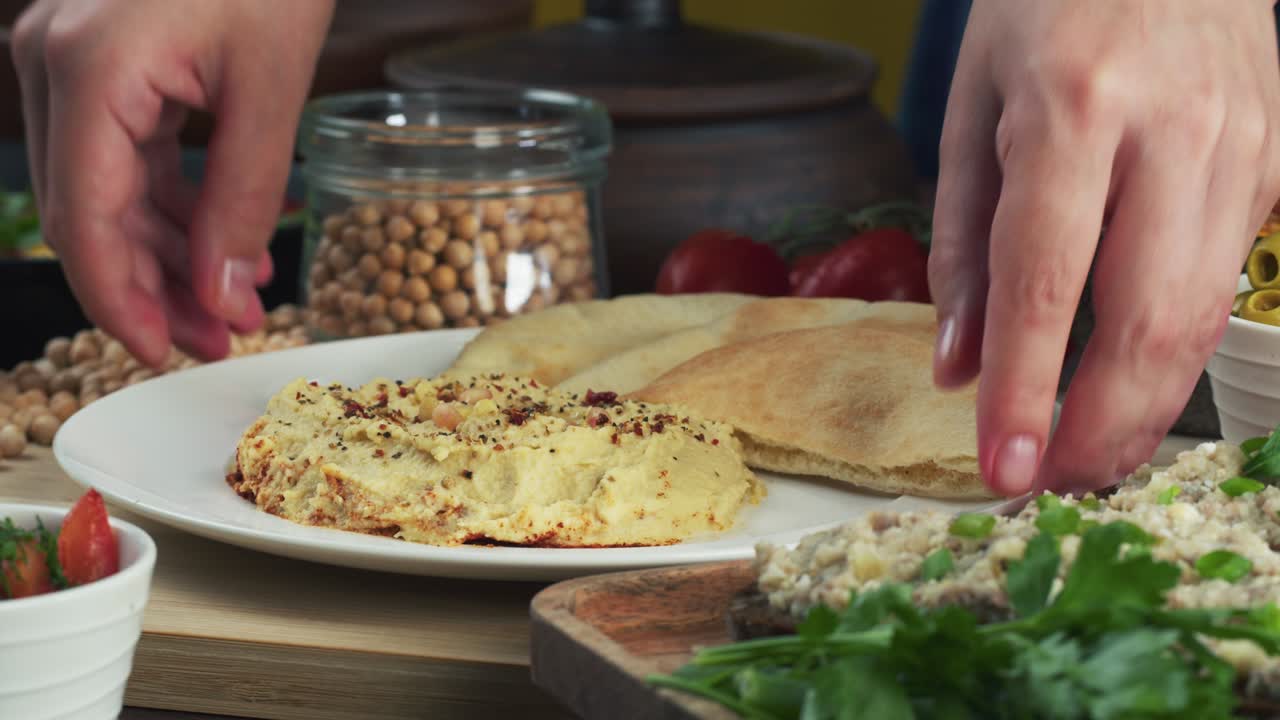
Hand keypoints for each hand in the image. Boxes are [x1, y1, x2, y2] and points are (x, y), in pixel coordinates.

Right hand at [10, 0, 333, 366]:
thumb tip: (224, 296)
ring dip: (164, 255)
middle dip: (152, 289)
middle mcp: (54, 64)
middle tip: (218, 340)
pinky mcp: (97, 61)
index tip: (164, 355)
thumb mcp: (272, 89)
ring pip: (102, 192)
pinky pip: (121, 156)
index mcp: (87, 70)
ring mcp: (67, 60)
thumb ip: (244, 199)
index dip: (121, 304)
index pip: (84, 223)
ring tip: (232, 305)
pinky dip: (168, 206)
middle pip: (86, 216)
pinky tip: (218, 244)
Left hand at [928, 0, 1279, 495]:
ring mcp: (1242, 151)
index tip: (1000, 468)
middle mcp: (1172, 134)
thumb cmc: (1049, 7)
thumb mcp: (971, 107)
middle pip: (1146, 320)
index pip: (1045, 282)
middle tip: (1049, 484)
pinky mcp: (1275, 167)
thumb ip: (962, 242)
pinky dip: (1177, 352)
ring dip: (1145, 410)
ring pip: (1201, 316)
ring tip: (1088, 461)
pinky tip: (1134, 388)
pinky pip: (1224, 281)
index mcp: (1074, 110)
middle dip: (1099, 427)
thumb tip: (959, 365)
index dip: (1024, 389)